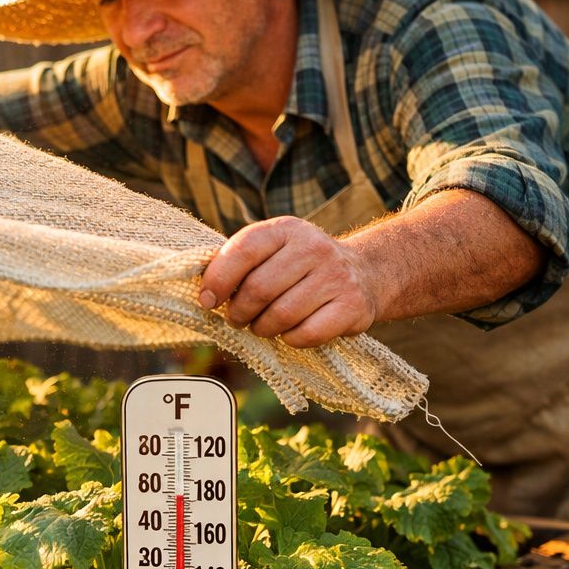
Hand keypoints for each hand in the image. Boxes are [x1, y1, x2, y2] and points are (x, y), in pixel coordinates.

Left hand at [198, 216, 379, 347]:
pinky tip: (290, 332)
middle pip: (259, 289)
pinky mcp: (353, 306)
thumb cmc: (299, 267)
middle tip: (237, 319)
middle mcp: (314, 247)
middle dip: (239, 312)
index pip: (244, 250)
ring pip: (281, 315)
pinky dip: (291, 340)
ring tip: (262, 326)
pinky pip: (307, 334)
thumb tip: (204, 292)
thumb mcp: (273, 250)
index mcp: (286, 229)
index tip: (208, 301)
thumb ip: (239, 262)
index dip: (218, 279)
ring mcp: (336, 276)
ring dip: (263, 328)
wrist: (363, 273)